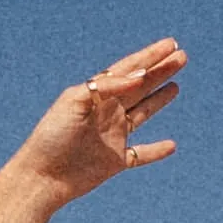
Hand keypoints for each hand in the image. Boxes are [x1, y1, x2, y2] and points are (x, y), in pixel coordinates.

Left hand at [16, 37, 183, 207]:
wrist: (41, 177)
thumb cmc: (51, 136)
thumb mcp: (74, 103)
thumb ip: (107, 87)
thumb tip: (139, 75)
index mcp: (96, 95)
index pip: (128, 70)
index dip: (149, 57)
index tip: (170, 44)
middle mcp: (106, 112)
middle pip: (139, 87)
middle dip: (160, 71)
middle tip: (182, 56)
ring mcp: (112, 136)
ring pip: (143, 113)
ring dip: (159, 99)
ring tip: (176, 85)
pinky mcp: (115, 162)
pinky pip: (141, 154)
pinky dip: (156, 151)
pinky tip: (171, 145)